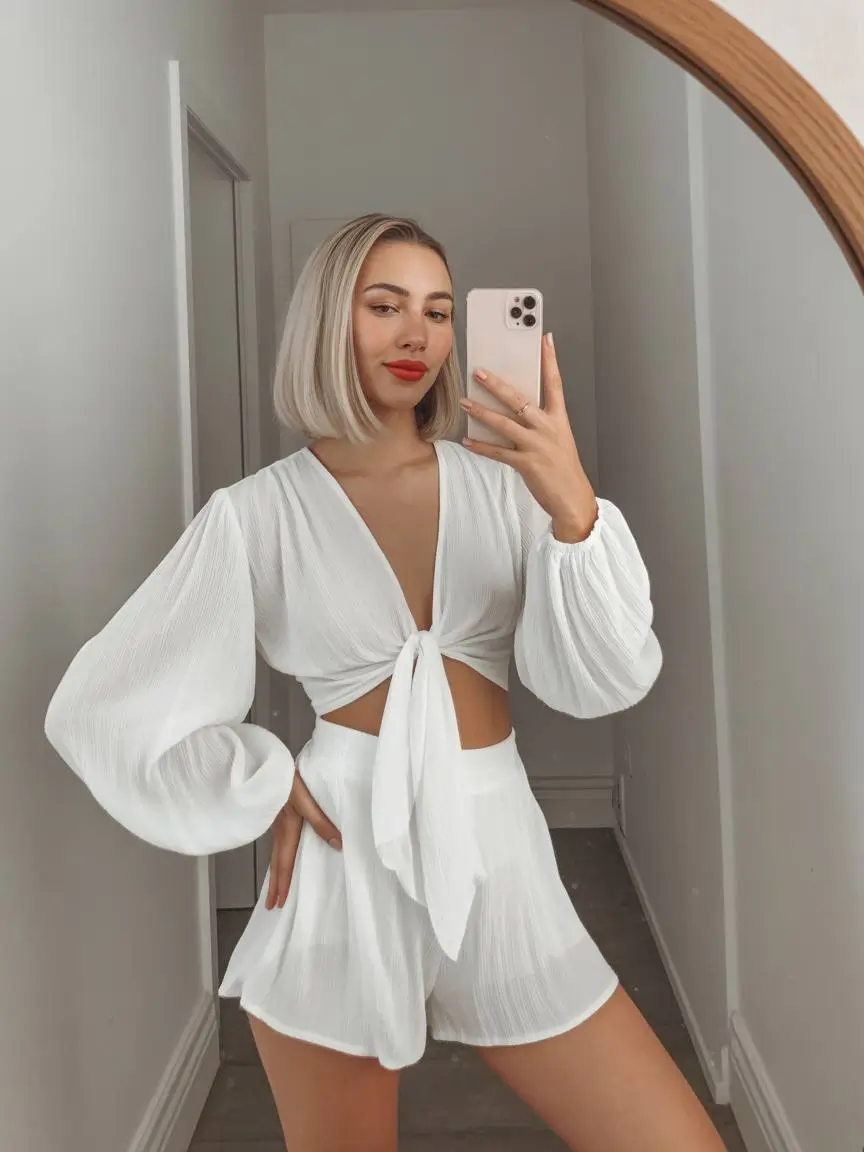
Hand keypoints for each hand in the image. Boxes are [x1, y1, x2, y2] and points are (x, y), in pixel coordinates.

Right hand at [265, 771, 341, 909]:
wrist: (271, 763)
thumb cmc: (289, 781)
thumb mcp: (308, 801)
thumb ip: (323, 823)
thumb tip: (338, 845)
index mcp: (286, 830)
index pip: (284, 864)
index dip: (282, 885)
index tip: (278, 903)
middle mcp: (278, 830)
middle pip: (276, 863)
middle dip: (275, 885)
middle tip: (271, 905)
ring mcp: (276, 823)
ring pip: (275, 853)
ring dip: (275, 872)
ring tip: (276, 885)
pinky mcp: (277, 815)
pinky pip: (277, 842)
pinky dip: (277, 856)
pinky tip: (283, 854)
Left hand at [459, 332, 598, 541]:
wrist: (572, 498)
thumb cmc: (563, 468)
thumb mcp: (558, 439)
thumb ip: (539, 422)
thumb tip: (516, 407)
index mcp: (559, 420)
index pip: (555, 383)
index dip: (550, 359)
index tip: (545, 339)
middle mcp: (548, 428)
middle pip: (520, 399)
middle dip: (497, 384)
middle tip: (479, 372)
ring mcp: (537, 446)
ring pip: (505, 423)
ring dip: (482, 412)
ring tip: (465, 402)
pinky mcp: (527, 464)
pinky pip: (499, 452)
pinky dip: (482, 447)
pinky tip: (468, 441)